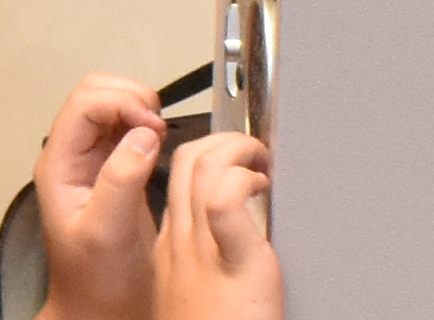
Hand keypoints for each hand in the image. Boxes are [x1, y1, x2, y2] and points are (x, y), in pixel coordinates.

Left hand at [29, 73, 173, 319]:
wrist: (99, 310)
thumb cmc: (96, 282)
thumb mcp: (107, 232)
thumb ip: (121, 180)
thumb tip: (143, 134)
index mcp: (59, 167)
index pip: (83, 104)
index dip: (121, 102)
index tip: (154, 126)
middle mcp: (71, 157)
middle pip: (95, 93)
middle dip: (131, 97)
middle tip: (159, 126)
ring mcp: (92, 162)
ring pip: (112, 106)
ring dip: (140, 109)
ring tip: (162, 135)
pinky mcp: (115, 170)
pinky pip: (129, 129)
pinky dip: (148, 125)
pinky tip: (162, 145)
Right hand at [157, 133, 281, 319]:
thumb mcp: (194, 293)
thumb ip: (204, 260)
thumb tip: (229, 235)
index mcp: (169, 249)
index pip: (175, 180)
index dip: (204, 158)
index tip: (231, 161)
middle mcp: (179, 243)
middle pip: (185, 161)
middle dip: (223, 140)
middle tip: (253, 152)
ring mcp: (202, 249)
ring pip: (201, 166)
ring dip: (238, 150)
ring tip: (261, 163)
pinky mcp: (234, 258)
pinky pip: (225, 198)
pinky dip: (245, 179)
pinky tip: (263, 187)